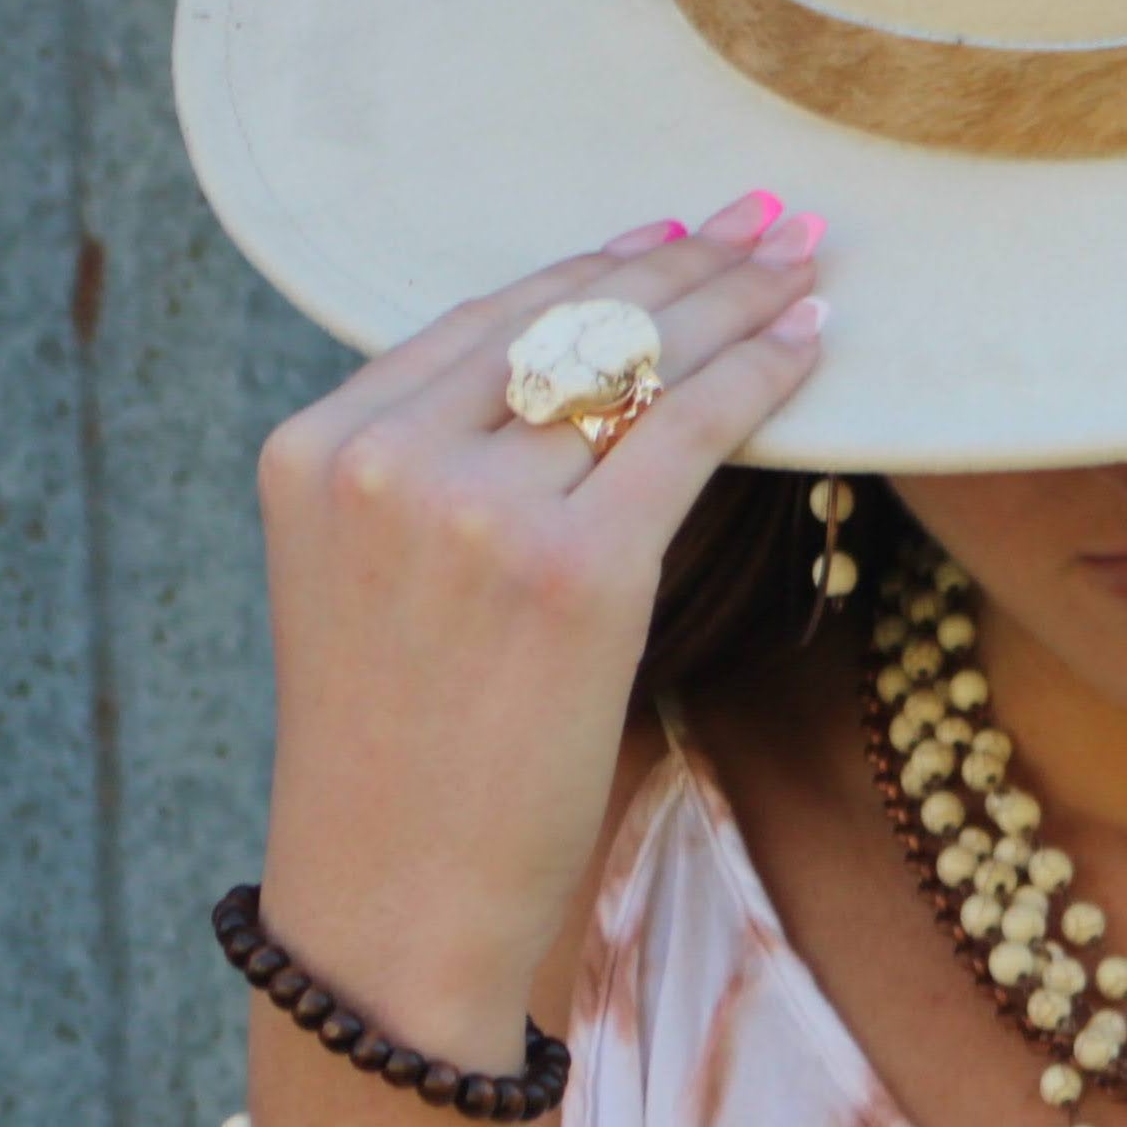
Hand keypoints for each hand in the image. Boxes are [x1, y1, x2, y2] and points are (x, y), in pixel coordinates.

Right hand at [251, 186, 830, 1056]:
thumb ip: (433, 485)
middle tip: (767, 219)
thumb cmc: (400, 774)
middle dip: (680, 262)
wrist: (394, 908)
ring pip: (633, 367)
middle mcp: (385, 458)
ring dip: (735, 306)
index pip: (480, 321)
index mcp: (316, 448)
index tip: (670, 233)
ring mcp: (474, 510)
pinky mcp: (573, 572)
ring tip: (803, 265)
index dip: (590, 269)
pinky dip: (757, 379)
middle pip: (563, 323)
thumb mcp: (370, 594)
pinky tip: (809, 346)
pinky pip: (685, 435)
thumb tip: (573, 397)